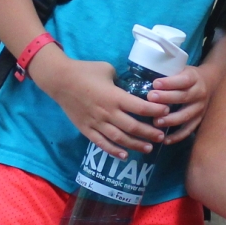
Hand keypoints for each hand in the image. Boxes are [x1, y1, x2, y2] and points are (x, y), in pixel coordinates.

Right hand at [32, 51, 167, 159]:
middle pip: (133, 127)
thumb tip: (128, 88)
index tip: (166, 112)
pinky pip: (102, 143)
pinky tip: (124, 155)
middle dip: (149, 133)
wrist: (59, 80)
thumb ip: (120, 81)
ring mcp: (96, 123)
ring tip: (148, 148)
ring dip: (136, 145)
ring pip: (120, 139)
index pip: (140, 107)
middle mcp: (107, 113)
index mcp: (114, 96)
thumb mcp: (107, 69)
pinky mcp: (86, 129)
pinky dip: (114, 151)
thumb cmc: (84, 71)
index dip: (155, 111)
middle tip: (161, 136)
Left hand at [148, 66, 212, 143]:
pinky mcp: (199, 120)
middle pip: (183, 97)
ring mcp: (200, 108)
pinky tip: (165, 140)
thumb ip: (168, 74)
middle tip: (150, 99)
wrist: (209, 83)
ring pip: (186, 115)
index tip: (155, 83)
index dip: (169, 82)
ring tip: (156, 122)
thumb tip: (142, 79)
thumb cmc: (186, 76)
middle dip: (166, 98)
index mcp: (194, 78)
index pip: (183, 80)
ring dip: (170, 119)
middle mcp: (199, 93)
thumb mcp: (181, 69)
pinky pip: (188, 130)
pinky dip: (177, 136)